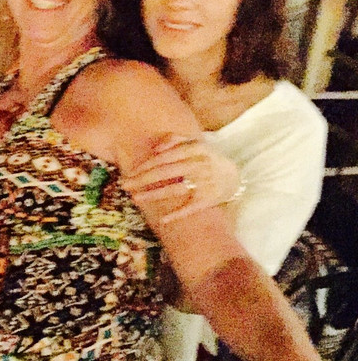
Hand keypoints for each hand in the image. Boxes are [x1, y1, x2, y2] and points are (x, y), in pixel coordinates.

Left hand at [121, 133, 241, 223]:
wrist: (234, 176)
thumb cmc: (206, 158)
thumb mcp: (194, 143)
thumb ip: (174, 140)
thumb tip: (155, 147)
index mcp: (194, 150)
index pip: (164, 157)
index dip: (146, 165)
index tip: (130, 171)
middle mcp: (199, 165)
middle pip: (165, 173)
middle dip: (142, 179)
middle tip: (125, 184)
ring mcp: (204, 183)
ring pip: (174, 190)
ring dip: (153, 195)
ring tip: (135, 198)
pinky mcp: (209, 199)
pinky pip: (190, 207)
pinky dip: (177, 214)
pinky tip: (163, 220)